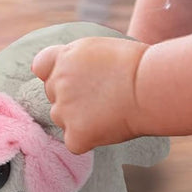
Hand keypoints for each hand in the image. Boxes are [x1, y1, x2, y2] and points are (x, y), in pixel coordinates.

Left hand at [31, 37, 148, 153]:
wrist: (150, 86)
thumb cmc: (136, 65)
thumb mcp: (99, 49)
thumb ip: (78, 60)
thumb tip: (72, 74)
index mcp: (64, 56)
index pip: (41, 66)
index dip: (55, 73)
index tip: (73, 79)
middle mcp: (58, 82)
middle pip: (53, 94)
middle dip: (71, 97)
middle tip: (101, 96)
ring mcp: (64, 110)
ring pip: (62, 118)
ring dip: (78, 118)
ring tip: (109, 110)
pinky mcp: (75, 135)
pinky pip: (74, 142)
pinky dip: (88, 140)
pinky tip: (109, 127)